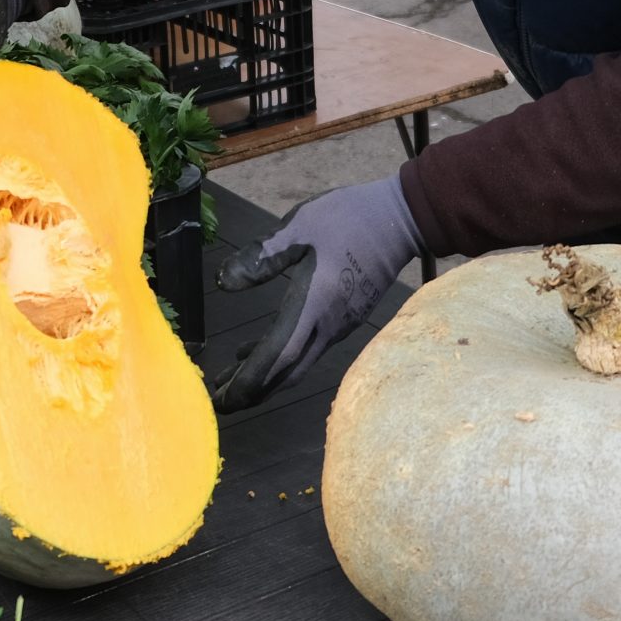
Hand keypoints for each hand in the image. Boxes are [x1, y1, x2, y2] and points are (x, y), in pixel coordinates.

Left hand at [211, 175, 424, 411]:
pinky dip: (280, 357)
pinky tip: (255, 349)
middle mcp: (328, 326)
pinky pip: (308, 348)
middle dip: (253, 391)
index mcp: (313, 304)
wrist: (400, 218)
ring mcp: (340, 325)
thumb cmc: (346, 219)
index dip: (249, 380)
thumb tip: (223, 283)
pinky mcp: (345, 318)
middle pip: (287, 372)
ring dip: (265, 375)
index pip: (277, 356)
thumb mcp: (298, 227)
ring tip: (229, 378)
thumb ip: (261, 258)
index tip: (222, 400)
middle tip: (220, 403)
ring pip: (297, 362)